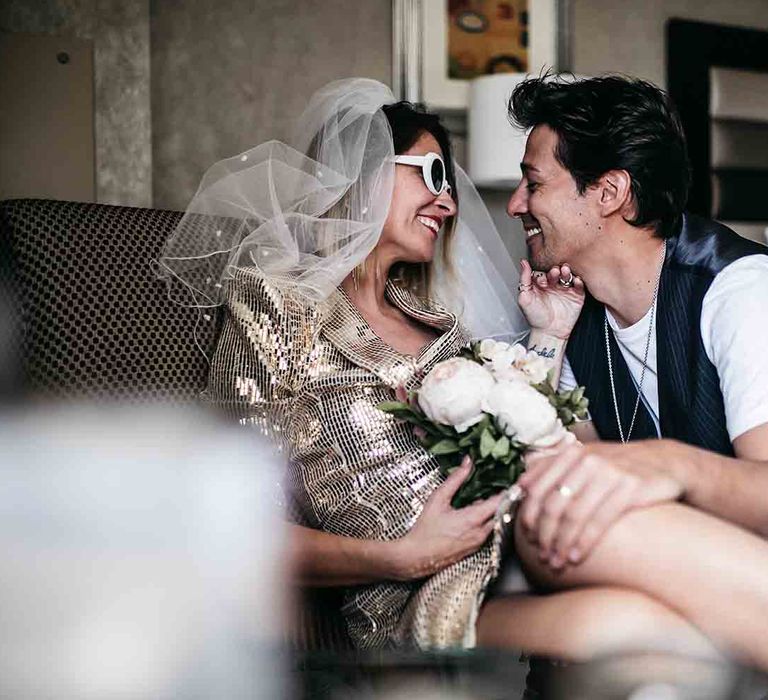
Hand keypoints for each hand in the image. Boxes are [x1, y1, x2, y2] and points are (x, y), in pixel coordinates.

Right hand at [393, 456, 504, 579]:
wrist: (417, 557)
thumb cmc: (425, 529)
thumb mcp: (438, 498)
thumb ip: (455, 479)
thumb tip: (467, 463)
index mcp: (473, 519)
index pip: (500, 502)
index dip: (509, 490)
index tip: (514, 480)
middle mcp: (481, 532)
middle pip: (501, 512)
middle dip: (502, 499)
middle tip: (500, 486)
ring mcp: (479, 542)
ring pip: (494, 522)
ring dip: (493, 510)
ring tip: (483, 498)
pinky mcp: (476, 549)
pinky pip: (488, 531)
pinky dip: (486, 520)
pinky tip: (475, 513)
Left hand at [517, 440, 684, 569]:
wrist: (666, 462)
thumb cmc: (617, 466)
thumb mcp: (585, 458)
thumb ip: (553, 468)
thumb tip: (520, 485)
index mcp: (571, 454)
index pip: (538, 487)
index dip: (528, 515)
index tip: (526, 536)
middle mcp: (587, 460)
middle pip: (553, 504)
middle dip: (544, 534)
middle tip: (541, 555)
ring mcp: (609, 473)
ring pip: (574, 515)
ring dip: (561, 543)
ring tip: (556, 562)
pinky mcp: (630, 488)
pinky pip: (599, 521)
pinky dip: (584, 542)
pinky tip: (576, 557)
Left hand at [518, 259, 585, 339]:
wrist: (549, 332)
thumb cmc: (535, 317)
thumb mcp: (525, 297)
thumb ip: (524, 279)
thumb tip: (523, 263)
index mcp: (541, 284)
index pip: (543, 271)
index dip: (543, 271)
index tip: (543, 274)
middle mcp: (553, 285)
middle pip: (557, 272)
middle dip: (556, 270)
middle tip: (555, 271)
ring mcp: (565, 289)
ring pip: (568, 276)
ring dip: (567, 273)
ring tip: (565, 272)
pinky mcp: (576, 296)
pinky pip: (579, 286)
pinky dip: (579, 282)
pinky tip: (575, 281)